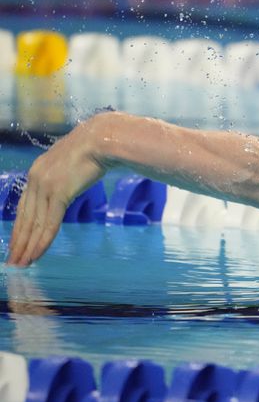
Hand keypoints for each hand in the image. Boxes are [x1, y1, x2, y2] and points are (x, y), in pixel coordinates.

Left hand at [7, 114, 110, 265]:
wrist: (103, 138)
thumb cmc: (95, 148)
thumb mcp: (72, 162)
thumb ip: (65, 176)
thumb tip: (68, 186)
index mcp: (37, 172)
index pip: (25, 207)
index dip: (20, 228)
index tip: (17, 244)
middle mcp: (36, 180)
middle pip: (25, 218)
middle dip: (19, 242)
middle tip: (13, 261)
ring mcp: (46, 186)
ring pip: (34, 224)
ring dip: (27, 246)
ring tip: (22, 263)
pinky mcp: (59, 193)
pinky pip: (49, 222)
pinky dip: (42, 241)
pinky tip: (36, 254)